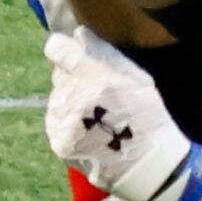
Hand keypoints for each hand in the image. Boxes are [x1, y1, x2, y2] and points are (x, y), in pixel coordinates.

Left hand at [44, 31, 201, 200]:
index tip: (68, 50)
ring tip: (94, 114)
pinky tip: (87, 128)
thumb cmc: (147, 116)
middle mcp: (76, 97)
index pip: (58, 50)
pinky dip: (66, 120)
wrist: (146, 166)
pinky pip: (54, 120)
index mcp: (97, 77)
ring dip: (69, 100)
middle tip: (95, 91)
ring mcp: (65, 122)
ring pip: (55, 97)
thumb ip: (105, 53)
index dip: (62, 48)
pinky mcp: (59, 142)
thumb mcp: (137, 77)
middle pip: (58, 73)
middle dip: (73, 77)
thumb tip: (77, 35)